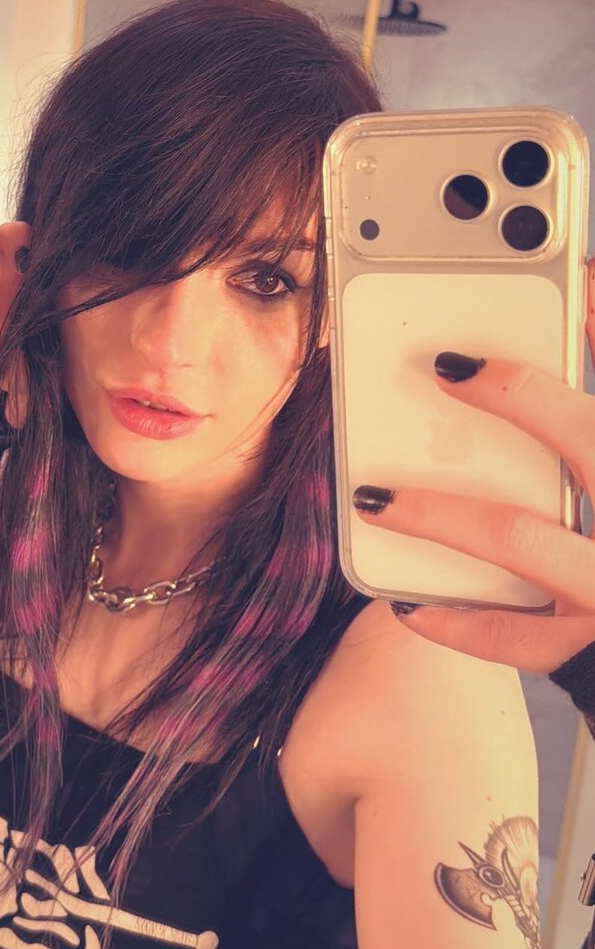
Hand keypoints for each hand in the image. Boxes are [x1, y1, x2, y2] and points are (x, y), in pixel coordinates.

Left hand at [352, 254, 594, 675]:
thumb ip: (584, 408)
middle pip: (585, 444)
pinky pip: (513, 639)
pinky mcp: (585, 651)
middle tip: (445, 364)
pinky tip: (409, 603)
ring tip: (375, 497)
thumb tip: (578, 296)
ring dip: (441, 513)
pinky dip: (457, 621)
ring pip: (520, 540)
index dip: (565, 364)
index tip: (520, 313)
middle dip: (520, 397)